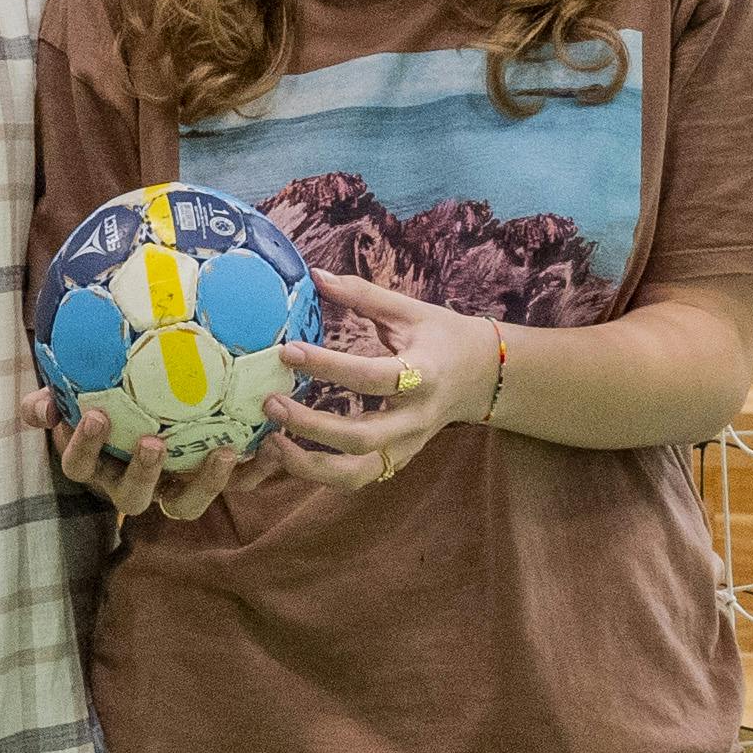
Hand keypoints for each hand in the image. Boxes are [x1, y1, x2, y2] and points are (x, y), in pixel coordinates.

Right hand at [27, 361, 242, 529]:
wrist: (157, 402)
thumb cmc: (105, 399)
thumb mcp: (72, 397)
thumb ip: (51, 402)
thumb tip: (37, 408)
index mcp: (99, 466)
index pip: (79, 467)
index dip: (83, 447)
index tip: (93, 415)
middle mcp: (134, 485)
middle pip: (134, 497)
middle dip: (143, 473)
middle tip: (153, 442)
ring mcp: (175, 488)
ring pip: (187, 503)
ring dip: (206, 482)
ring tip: (224, 451)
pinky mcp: (214, 483)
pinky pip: (237, 486)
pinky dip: (258, 469)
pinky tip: (274, 441)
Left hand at [257, 272, 505, 497]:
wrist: (482, 376)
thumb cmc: (441, 337)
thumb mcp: (408, 311)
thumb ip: (362, 295)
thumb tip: (314, 276)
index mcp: (424, 375)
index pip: (372, 377)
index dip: (328, 366)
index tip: (289, 351)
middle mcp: (416, 418)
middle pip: (361, 437)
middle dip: (310, 425)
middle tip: (270, 401)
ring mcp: (407, 446)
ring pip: (356, 472)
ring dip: (309, 464)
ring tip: (270, 441)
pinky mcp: (397, 460)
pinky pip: (355, 477)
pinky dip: (319, 473)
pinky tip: (288, 452)